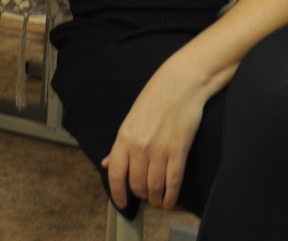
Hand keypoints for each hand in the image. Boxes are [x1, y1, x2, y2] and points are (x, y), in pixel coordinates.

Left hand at [101, 56, 206, 210]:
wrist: (180, 84)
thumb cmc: (155, 97)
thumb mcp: (131, 118)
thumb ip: (119, 145)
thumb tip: (106, 163)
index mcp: (124, 137)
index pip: (115, 174)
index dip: (117, 193)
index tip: (121, 203)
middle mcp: (139, 147)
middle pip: (136, 184)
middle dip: (140, 194)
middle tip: (144, 195)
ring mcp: (159, 150)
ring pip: (154, 187)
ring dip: (155, 198)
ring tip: (157, 199)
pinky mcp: (178, 152)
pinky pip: (173, 182)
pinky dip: (171, 196)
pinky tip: (170, 200)